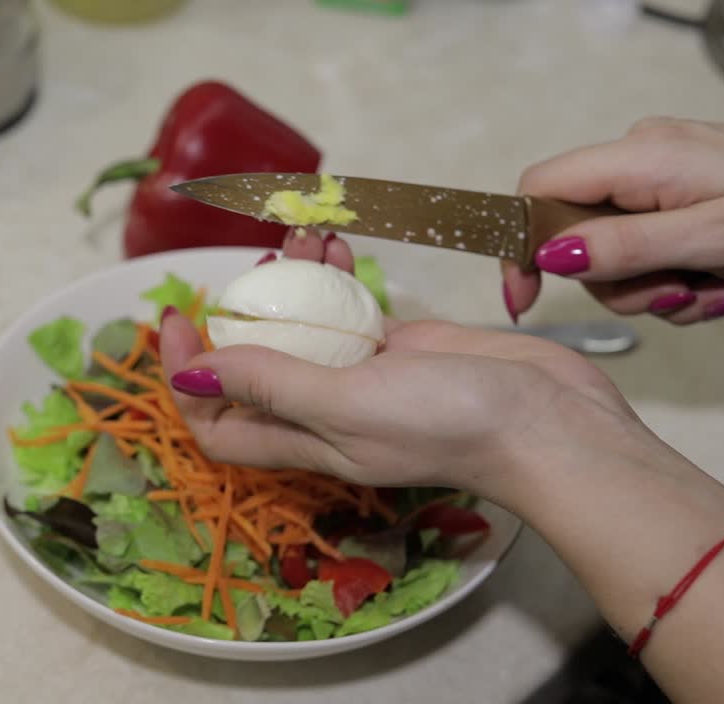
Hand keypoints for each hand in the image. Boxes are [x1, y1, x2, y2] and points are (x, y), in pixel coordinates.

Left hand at [162, 230, 635, 500]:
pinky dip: (335, 280)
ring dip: (289, 286)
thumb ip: (270, 385)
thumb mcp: (344, 405)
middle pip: (254, 367)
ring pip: (303, 329)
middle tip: (245, 270)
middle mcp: (324, 412)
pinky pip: (350, 311)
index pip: (215, 421)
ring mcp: (363, 378)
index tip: (175, 321)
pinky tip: (337, 249)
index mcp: (301, 440)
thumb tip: (187, 378)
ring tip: (298, 243)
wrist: (549, 423)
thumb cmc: (449, 423)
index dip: (184, 377)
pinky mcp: (403, 348)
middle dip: (239, 316)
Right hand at [503, 118, 723, 324]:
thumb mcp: (712, 238)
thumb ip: (626, 247)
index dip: (520, 244)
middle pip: (577, 234)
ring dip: (657, 289)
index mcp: (639, 155)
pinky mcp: (685, 199)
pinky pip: (651, 251)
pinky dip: (680, 279)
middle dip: (620, 282)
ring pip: (615, 254)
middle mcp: (641, 159)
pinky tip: (723, 284)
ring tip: (714, 290)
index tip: (526, 300)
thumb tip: (549, 253)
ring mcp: (663, 180)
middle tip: (676, 295)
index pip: (538, 189)